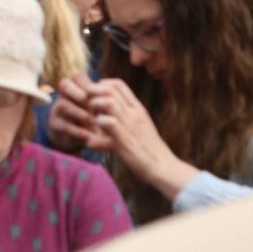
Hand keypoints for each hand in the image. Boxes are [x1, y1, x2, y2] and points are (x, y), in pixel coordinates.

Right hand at [47, 72, 109, 152]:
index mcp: (76, 89)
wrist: (76, 138)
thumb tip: (117, 94)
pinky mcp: (55, 125)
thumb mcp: (96, 108)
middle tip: (89, 103)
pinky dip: (78, 131)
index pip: (77, 76)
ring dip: (80, 113)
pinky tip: (90, 136)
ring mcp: (58, 111)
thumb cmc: (92, 119)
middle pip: (64, 83)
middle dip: (77, 92)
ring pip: (62, 104)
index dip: (86, 82)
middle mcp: (65, 97)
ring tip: (93, 122)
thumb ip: (103, 99)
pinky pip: (64, 125)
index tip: (98, 94)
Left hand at [87, 79, 197, 199]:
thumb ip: (122, 121)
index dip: (102, 84)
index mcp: (138, 109)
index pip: (118, 84)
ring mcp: (130, 125)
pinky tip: (97, 133)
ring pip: (108, 102)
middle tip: (89, 103)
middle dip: (94, 92)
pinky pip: (107, 122)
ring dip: (95, 106)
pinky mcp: (124, 139)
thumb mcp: (138, 128)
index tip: (95, 94)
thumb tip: (101, 123)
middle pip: (110, 89)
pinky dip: (98, 124)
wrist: (163, 167)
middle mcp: (134, 113)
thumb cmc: (149, 150)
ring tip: (93, 116)